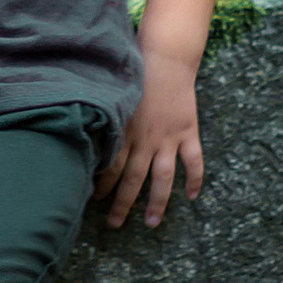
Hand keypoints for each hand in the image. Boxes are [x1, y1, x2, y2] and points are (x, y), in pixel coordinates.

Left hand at [95, 49, 203, 230]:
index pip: (110, 168)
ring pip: (163, 178)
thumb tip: (87, 142)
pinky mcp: (187, 131)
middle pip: (133, 179)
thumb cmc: (133, 75)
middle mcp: (145, 139)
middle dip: (122, 204)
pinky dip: (195, 179)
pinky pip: (194, 161)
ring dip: (157, 203)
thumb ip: (105, 123)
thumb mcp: (113, 99)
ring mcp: (168, 137)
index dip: (102, 187)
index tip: (94, 202)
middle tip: (114, 224)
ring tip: (151, 223)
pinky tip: (192, 196)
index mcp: (124, 131)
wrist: (164, 58)